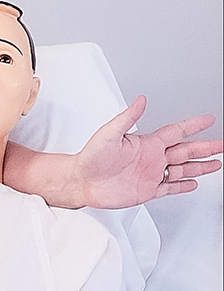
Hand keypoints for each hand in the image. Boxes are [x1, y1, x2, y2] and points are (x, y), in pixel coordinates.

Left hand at [74, 95, 222, 208]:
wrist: (81, 181)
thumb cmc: (91, 157)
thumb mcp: (109, 134)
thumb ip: (127, 118)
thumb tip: (141, 100)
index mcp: (146, 143)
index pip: (176, 132)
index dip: (192, 125)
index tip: (208, 119)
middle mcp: (151, 158)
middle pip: (186, 151)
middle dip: (205, 148)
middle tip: (222, 145)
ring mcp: (150, 174)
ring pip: (182, 170)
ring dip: (200, 167)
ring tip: (217, 164)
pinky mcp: (147, 190)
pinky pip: (170, 188)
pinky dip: (183, 185)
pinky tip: (193, 183)